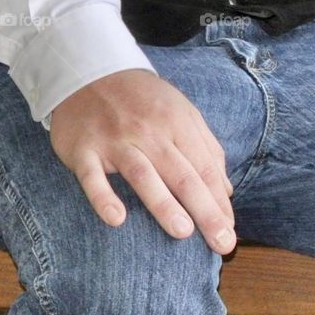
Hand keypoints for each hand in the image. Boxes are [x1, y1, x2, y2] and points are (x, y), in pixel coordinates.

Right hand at [50, 69, 235, 253]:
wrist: (91, 71)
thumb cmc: (144, 100)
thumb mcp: (181, 111)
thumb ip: (205, 148)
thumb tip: (225, 191)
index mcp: (177, 123)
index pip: (204, 167)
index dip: (218, 201)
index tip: (229, 232)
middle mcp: (150, 132)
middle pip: (181, 174)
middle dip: (204, 210)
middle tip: (221, 242)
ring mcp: (116, 140)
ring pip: (143, 174)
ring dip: (163, 203)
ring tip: (183, 231)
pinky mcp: (85, 149)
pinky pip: (93, 176)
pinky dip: (104, 196)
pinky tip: (116, 219)